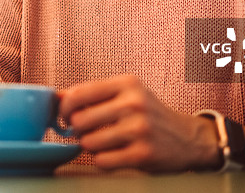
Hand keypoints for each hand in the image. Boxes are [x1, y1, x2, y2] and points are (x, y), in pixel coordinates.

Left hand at [58, 74, 220, 171]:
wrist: (189, 138)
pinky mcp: (143, 154)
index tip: (64, 116)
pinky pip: (102, 161)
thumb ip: (92, 95)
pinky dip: (102, 160)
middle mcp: (134, 103)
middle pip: (80, 120)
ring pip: (89, 142)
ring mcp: (140, 129)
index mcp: (127, 84)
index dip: (64, 108)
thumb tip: (55, 98)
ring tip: (104, 143)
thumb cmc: (150, 114)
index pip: (79, 93)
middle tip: (86, 132)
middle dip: (77, 130)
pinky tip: (114, 154)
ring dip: (90, 146)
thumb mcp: (126, 94)